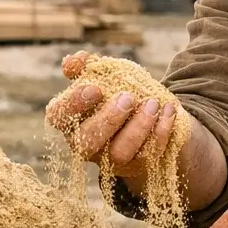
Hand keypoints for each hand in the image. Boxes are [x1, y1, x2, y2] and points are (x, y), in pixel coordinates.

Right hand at [45, 51, 180, 182]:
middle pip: (86, 143)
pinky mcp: (138, 165)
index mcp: (71, 119)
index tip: (95, 88)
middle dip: (107, 120)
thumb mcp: (106, 75)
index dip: (74, 104)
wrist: (153, 113)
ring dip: (138, 127)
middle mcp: (86, 144)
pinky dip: (160, 131)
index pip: (59, 116)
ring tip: (153, 103)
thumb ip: (88, 66)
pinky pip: (148, 154)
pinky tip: (168, 111)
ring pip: (119, 153)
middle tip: (128, 98)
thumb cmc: (120, 92)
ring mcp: (112, 159)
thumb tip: (74, 62)